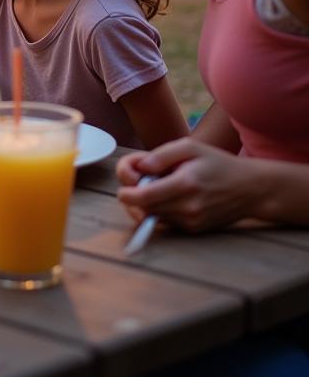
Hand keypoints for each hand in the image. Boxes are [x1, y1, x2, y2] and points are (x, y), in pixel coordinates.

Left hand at [116, 137, 258, 231]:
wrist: (251, 189)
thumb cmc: (217, 163)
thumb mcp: (190, 147)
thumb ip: (161, 155)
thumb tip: (139, 167)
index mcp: (185, 184)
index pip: (144, 197)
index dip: (127, 193)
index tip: (124, 187)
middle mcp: (188, 208)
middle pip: (144, 208)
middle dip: (133, 195)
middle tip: (139, 179)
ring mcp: (192, 222)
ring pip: (153, 216)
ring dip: (145, 203)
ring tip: (156, 184)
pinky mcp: (194, 229)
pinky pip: (166, 221)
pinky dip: (159, 209)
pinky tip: (168, 195)